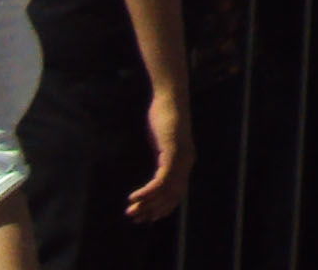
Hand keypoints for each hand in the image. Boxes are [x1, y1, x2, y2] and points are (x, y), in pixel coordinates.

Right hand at [127, 92, 185, 222]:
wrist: (171, 98)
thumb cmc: (165, 118)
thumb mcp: (164, 143)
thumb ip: (162, 157)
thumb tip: (156, 170)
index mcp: (185, 162)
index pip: (177, 193)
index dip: (163, 208)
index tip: (147, 218)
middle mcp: (187, 162)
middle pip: (172, 196)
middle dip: (153, 210)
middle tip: (135, 218)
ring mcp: (182, 158)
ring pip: (166, 191)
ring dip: (148, 204)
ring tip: (131, 212)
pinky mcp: (174, 153)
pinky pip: (161, 180)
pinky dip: (148, 191)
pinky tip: (134, 197)